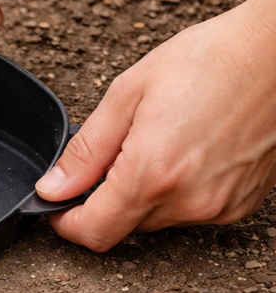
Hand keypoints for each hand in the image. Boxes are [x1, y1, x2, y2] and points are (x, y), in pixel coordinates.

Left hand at [36, 0, 275, 250]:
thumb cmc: (209, 61)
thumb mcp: (127, 94)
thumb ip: (86, 150)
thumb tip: (53, 187)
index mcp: (152, 173)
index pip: (94, 231)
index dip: (66, 221)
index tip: (57, 201)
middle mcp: (188, 201)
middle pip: (123, 225)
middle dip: (105, 197)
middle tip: (116, 148)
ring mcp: (219, 207)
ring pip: (156, 219)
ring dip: (142, 192)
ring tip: (158, 139)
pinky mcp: (240, 205)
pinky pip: (190, 211)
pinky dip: (176, 190)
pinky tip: (186, 149)